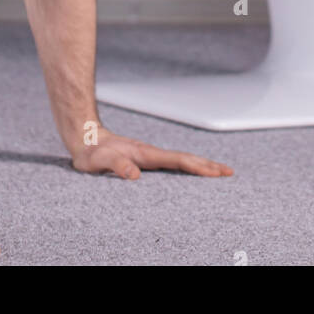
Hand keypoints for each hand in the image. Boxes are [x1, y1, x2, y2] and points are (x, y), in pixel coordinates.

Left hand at [70, 126, 233, 178]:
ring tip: (218, 172)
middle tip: (229, 172)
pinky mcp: (144, 160)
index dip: (198, 167)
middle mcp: (151, 154)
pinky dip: (187, 167)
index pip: (178, 161)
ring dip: (200, 165)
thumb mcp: (100, 161)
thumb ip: (117, 165)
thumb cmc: (91, 152)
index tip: (217, 172)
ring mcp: (149, 156)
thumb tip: (136, 175)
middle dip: (208, 165)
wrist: (84, 138)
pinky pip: (172, 164)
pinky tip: (190, 173)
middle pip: (185, 159)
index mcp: (145, 154)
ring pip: (180, 160)